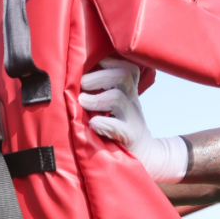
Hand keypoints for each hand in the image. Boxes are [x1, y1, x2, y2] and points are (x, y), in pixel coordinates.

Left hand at [79, 58, 188, 181]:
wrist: (145, 157)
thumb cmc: (120, 131)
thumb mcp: (116, 108)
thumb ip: (103, 93)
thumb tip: (74, 79)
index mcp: (129, 94)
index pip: (128, 68)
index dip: (112, 61)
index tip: (94, 64)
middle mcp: (132, 102)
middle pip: (123, 76)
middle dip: (98, 76)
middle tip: (82, 85)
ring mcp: (133, 119)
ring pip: (118, 97)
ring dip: (96, 98)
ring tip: (83, 103)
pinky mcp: (130, 137)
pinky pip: (118, 126)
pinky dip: (102, 123)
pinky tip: (93, 124)